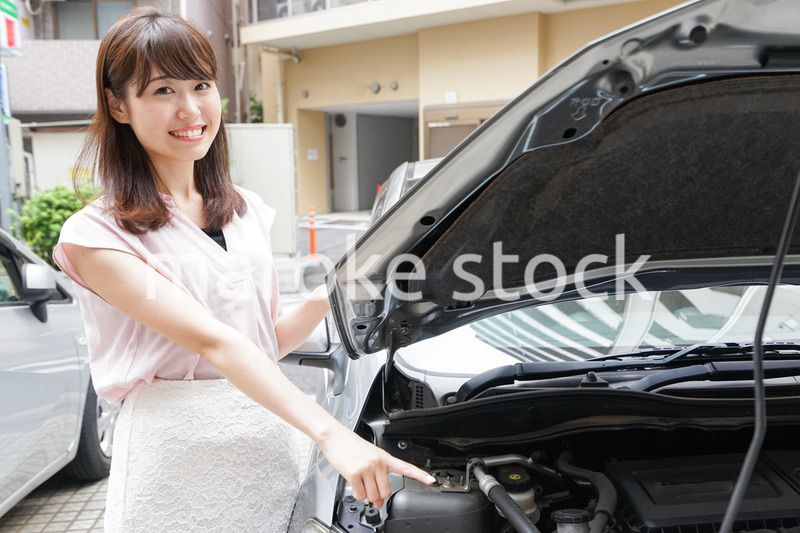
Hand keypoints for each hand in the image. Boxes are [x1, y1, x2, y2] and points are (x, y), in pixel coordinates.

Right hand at [318, 426, 435, 506]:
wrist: (335, 437)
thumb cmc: (351, 446)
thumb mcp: (369, 458)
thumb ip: (377, 478)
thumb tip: (378, 501)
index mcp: (385, 457)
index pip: (406, 467)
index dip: (420, 475)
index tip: (431, 480)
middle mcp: (378, 462)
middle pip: (385, 491)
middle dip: (377, 494)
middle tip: (370, 488)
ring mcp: (366, 468)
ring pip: (373, 495)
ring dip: (366, 494)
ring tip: (360, 482)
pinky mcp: (354, 473)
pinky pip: (360, 494)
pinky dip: (357, 494)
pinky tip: (354, 483)